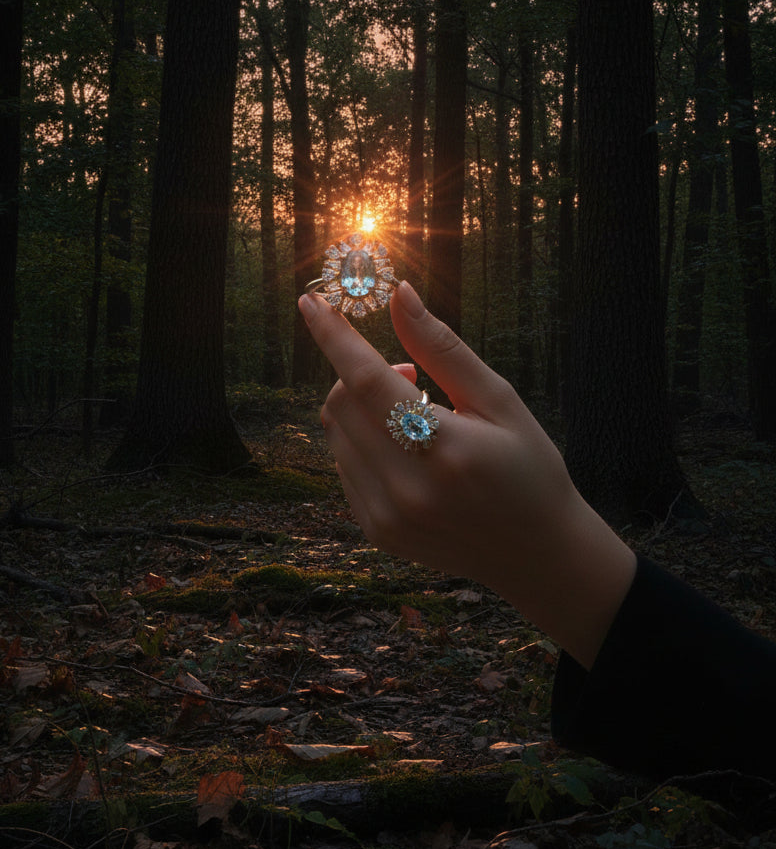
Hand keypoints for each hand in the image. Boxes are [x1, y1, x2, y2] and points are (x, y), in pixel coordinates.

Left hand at [299, 280, 635, 668]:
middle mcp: (408, 488)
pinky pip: (344, 465)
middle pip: (342, 403)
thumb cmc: (528, 468)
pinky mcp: (377, 531)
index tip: (311, 302)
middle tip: (410, 373)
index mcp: (446, 449)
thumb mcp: (499, 400)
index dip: (335, 337)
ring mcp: (387, 516)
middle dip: (360, 371)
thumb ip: (442, 348)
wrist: (537, 553)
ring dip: (358, 406)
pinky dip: (362, 441)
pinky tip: (405, 449)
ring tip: (412, 413)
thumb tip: (398, 294)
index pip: (368, 380)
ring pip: (336, 432)